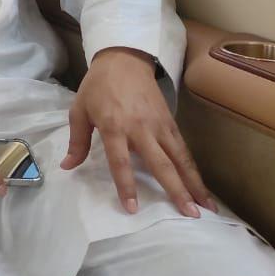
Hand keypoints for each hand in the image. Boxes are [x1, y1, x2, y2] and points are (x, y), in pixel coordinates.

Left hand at [63, 46, 214, 217]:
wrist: (123, 60)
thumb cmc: (97, 87)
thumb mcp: (79, 111)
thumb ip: (77, 142)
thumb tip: (67, 167)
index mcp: (114, 126)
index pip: (120, 162)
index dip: (126, 185)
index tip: (133, 208)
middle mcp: (140, 128)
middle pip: (161, 164)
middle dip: (176, 190)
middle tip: (189, 215)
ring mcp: (159, 125)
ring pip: (180, 158)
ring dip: (194, 183)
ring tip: (206, 208)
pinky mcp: (171, 122)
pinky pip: (183, 149)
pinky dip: (193, 168)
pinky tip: (201, 186)